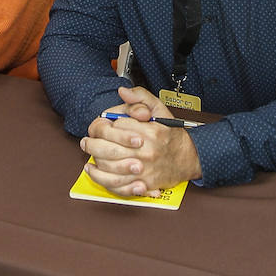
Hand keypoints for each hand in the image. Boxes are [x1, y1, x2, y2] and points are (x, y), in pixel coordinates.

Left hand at [80, 86, 201, 196]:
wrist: (188, 159)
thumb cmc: (172, 135)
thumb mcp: (160, 109)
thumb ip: (141, 97)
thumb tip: (123, 91)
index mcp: (150, 131)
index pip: (118, 126)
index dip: (107, 123)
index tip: (103, 124)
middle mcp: (146, 151)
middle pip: (109, 147)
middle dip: (93, 142)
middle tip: (87, 140)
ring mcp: (144, 169)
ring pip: (109, 166)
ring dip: (94, 160)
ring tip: (88, 153)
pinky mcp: (142, 184)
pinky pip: (117, 184)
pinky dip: (102, 178)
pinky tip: (94, 171)